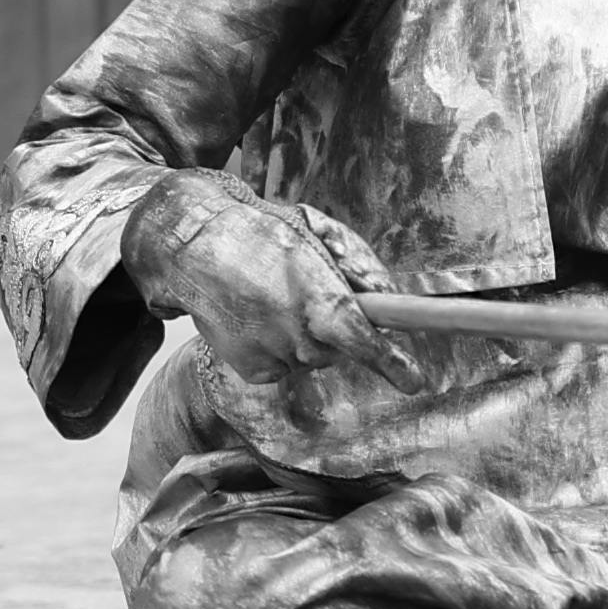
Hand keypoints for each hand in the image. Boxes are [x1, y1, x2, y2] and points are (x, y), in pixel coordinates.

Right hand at [121, 173, 424, 392]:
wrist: (193, 247)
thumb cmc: (260, 232)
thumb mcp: (315, 228)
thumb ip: (357, 261)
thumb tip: (384, 294)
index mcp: (316, 296)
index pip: (362, 340)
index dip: (391, 362)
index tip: (413, 380)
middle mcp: (294, 333)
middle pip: (340, 350)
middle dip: (337, 329)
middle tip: (310, 293)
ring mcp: (271, 355)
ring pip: (312, 359)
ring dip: (306, 336)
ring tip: (276, 298)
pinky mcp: (251, 371)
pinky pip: (286, 367)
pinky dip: (281, 348)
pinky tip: (261, 318)